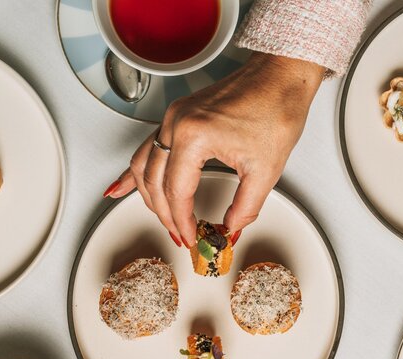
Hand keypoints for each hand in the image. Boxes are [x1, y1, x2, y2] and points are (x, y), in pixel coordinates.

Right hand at [103, 52, 325, 246]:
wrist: (282, 76)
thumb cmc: (276, 109)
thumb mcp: (265, 170)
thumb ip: (245, 207)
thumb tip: (230, 228)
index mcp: (194, 135)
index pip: (177, 192)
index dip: (182, 221)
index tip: (191, 237)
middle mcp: (176, 123)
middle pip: (154, 181)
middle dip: (165, 215)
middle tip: (180, 235)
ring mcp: (174, 117)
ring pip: (144, 165)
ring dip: (148, 196)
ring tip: (160, 218)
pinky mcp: (179, 115)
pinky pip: (147, 146)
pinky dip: (135, 171)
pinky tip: (121, 186)